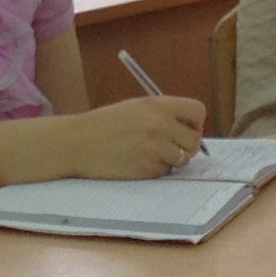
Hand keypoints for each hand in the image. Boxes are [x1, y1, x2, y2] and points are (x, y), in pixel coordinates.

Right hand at [61, 95, 205, 179]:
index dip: (195, 122)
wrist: (77, 142)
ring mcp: (155, 147)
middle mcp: (160, 124)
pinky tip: (135, 162)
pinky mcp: (147, 168)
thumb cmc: (104, 125)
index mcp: (157, 105)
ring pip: (182, 158)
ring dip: (170, 160)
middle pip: (194, 140)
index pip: (197, 110)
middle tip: (169, 147)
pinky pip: (164, 172)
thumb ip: (162, 114)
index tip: (186, 129)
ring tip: (148, 154)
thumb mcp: (135, 108)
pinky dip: (154, 170)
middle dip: (186, 146)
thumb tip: (190, 129)